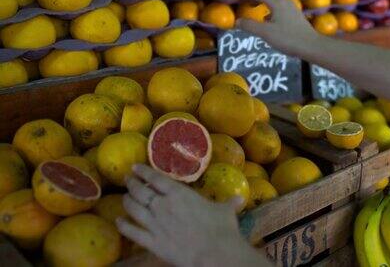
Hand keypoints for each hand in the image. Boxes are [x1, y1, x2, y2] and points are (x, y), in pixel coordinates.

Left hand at [117, 164, 269, 266]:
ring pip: (133, 208)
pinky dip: (123, 225)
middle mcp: (162, 205)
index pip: (156, 178)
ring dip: (126, 201)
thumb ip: (229, 203)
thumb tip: (239, 199)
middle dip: (132, 183)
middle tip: (127, 179)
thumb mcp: (226, 211)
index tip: (135, 167)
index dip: (143, 171)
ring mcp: (155, 224)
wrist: (214, 253)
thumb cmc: (221, 228)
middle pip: (141, 191)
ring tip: (124, 196)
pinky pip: (132, 231)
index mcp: (179, 194)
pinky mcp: (152, 242)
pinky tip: (118, 220)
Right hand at [230, 0, 319, 54]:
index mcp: (276, 1)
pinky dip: (267, 7)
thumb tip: (237, 21)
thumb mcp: (266, 33)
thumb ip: (250, 26)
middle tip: (239, 1)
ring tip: (250, 7)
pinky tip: (265, 18)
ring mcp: (290, 6)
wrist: (311, 46)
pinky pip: (277, 5)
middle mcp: (283, 0)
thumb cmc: (288, 39)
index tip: (230, 1)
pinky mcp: (293, 14)